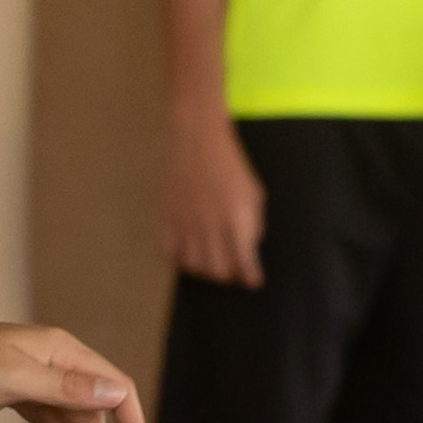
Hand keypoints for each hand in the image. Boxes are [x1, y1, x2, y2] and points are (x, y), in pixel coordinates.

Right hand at [165, 119, 266, 286]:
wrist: (199, 141)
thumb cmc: (232, 166)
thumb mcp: (255, 194)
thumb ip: (253, 225)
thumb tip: (248, 249)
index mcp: (236, 218)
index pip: (244, 261)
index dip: (250, 276)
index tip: (253, 281)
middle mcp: (210, 225)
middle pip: (217, 270)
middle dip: (228, 276)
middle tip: (233, 270)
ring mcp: (185, 222)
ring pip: (193, 265)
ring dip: (205, 270)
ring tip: (211, 264)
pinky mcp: (167, 217)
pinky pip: (170, 252)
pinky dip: (180, 259)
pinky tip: (189, 254)